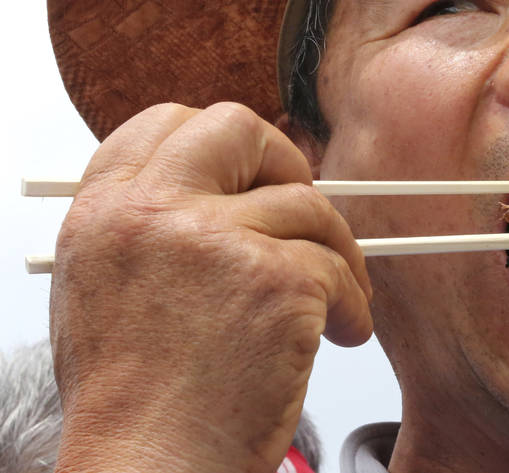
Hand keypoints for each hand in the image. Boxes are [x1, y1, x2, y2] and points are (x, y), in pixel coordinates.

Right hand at [49, 103, 372, 472]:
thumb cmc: (136, 403)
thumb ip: (154, 229)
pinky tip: (339, 335)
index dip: (219, 143)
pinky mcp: (275, 280)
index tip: (252, 174)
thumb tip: (226, 195)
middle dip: (284, 161)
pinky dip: (351, 303)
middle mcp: (152, 212)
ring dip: (335, 253)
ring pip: (307, 207)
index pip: (164, 125)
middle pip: (236, 128)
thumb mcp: (108, 291)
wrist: (150, 468)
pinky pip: (338, 268)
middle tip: (306, 210)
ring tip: (334, 303)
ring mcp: (215, 240)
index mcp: (103, 214)